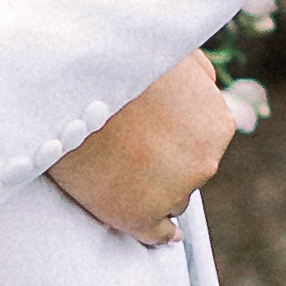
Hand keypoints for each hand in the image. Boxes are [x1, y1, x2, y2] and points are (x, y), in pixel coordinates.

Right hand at [49, 50, 240, 251]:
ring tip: (118, 173)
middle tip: (128, 150)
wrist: (68, 89)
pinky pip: (156, 235)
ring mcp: (171, 193)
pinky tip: (159, 233)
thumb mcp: (171, 51)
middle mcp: (204, 163)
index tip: (150, 135)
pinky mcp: (137, 217)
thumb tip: (210, 88)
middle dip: (165, 165)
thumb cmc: (116, 62)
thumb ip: (198, 72)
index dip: (175, 140)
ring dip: (152, 191)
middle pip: (188, 174)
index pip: (203, 144)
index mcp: (217, 124)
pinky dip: (158, 234)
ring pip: (170, 201)